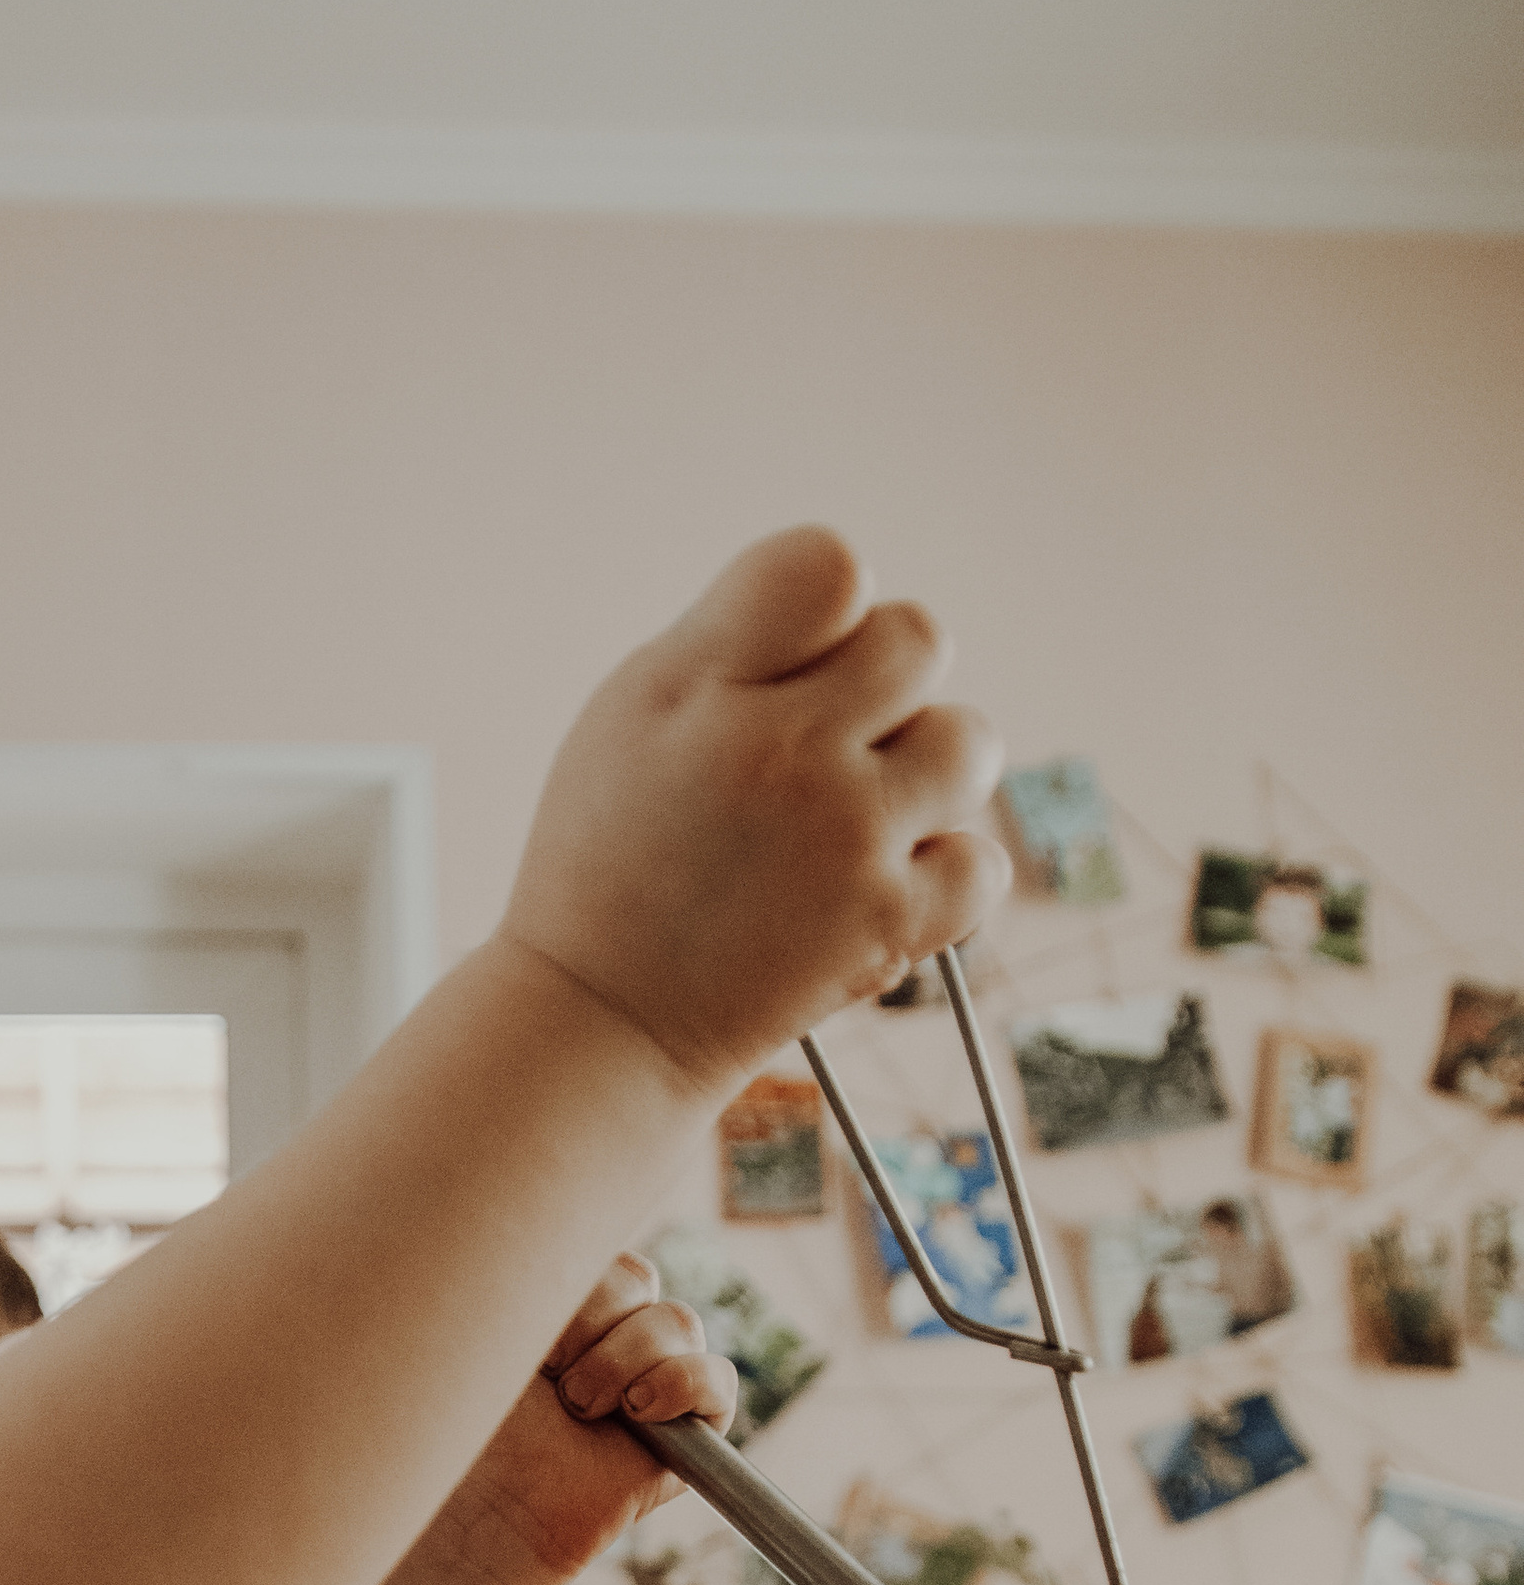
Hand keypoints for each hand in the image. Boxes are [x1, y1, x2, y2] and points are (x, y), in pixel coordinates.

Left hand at [450, 1255, 738, 1584]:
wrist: (485, 1515)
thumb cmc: (468, 1434)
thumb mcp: (480, 1338)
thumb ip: (509, 1276)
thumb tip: (528, 1198)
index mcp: (565, 1304)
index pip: (596, 1248)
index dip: (572, 1286)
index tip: (531, 1337)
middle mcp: (613, 1336)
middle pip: (639, 1278)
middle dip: (590, 1323)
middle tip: (550, 1378)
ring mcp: (655, 1378)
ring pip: (677, 1321)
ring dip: (622, 1361)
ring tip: (580, 1409)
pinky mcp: (690, 1428)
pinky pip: (717, 1379)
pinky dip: (682, 1385)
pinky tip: (637, 1413)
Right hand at [500, 527, 1008, 1101]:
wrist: (602, 1018)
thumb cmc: (616, 852)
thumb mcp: (635, 709)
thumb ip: (740, 635)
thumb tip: (853, 597)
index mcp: (706, 685)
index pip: (832, 566)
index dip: (825, 610)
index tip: (785, 670)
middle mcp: (784, 755)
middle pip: (919, 641)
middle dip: (882, 685)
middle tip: (818, 748)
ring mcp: (846, 842)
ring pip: (967, 744)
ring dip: (923, 773)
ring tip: (847, 818)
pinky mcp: (887, 926)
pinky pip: (980, 862)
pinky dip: (941, 872)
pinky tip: (873, 882)